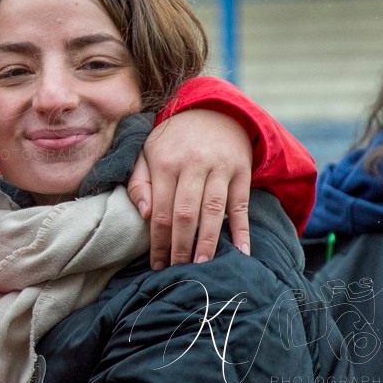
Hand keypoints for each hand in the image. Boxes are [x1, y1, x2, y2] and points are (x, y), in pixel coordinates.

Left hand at [127, 109, 251, 268]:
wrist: (211, 110)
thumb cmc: (172, 141)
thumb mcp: (147, 152)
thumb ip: (139, 182)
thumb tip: (144, 214)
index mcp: (165, 162)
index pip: (162, 211)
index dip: (159, 242)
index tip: (157, 264)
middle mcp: (193, 164)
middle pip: (186, 214)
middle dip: (181, 247)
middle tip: (178, 273)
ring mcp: (220, 168)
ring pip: (214, 210)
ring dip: (208, 242)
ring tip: (202, 267)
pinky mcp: (241, 171)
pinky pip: (241, 204)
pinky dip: (242, 230)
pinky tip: (242, 252)